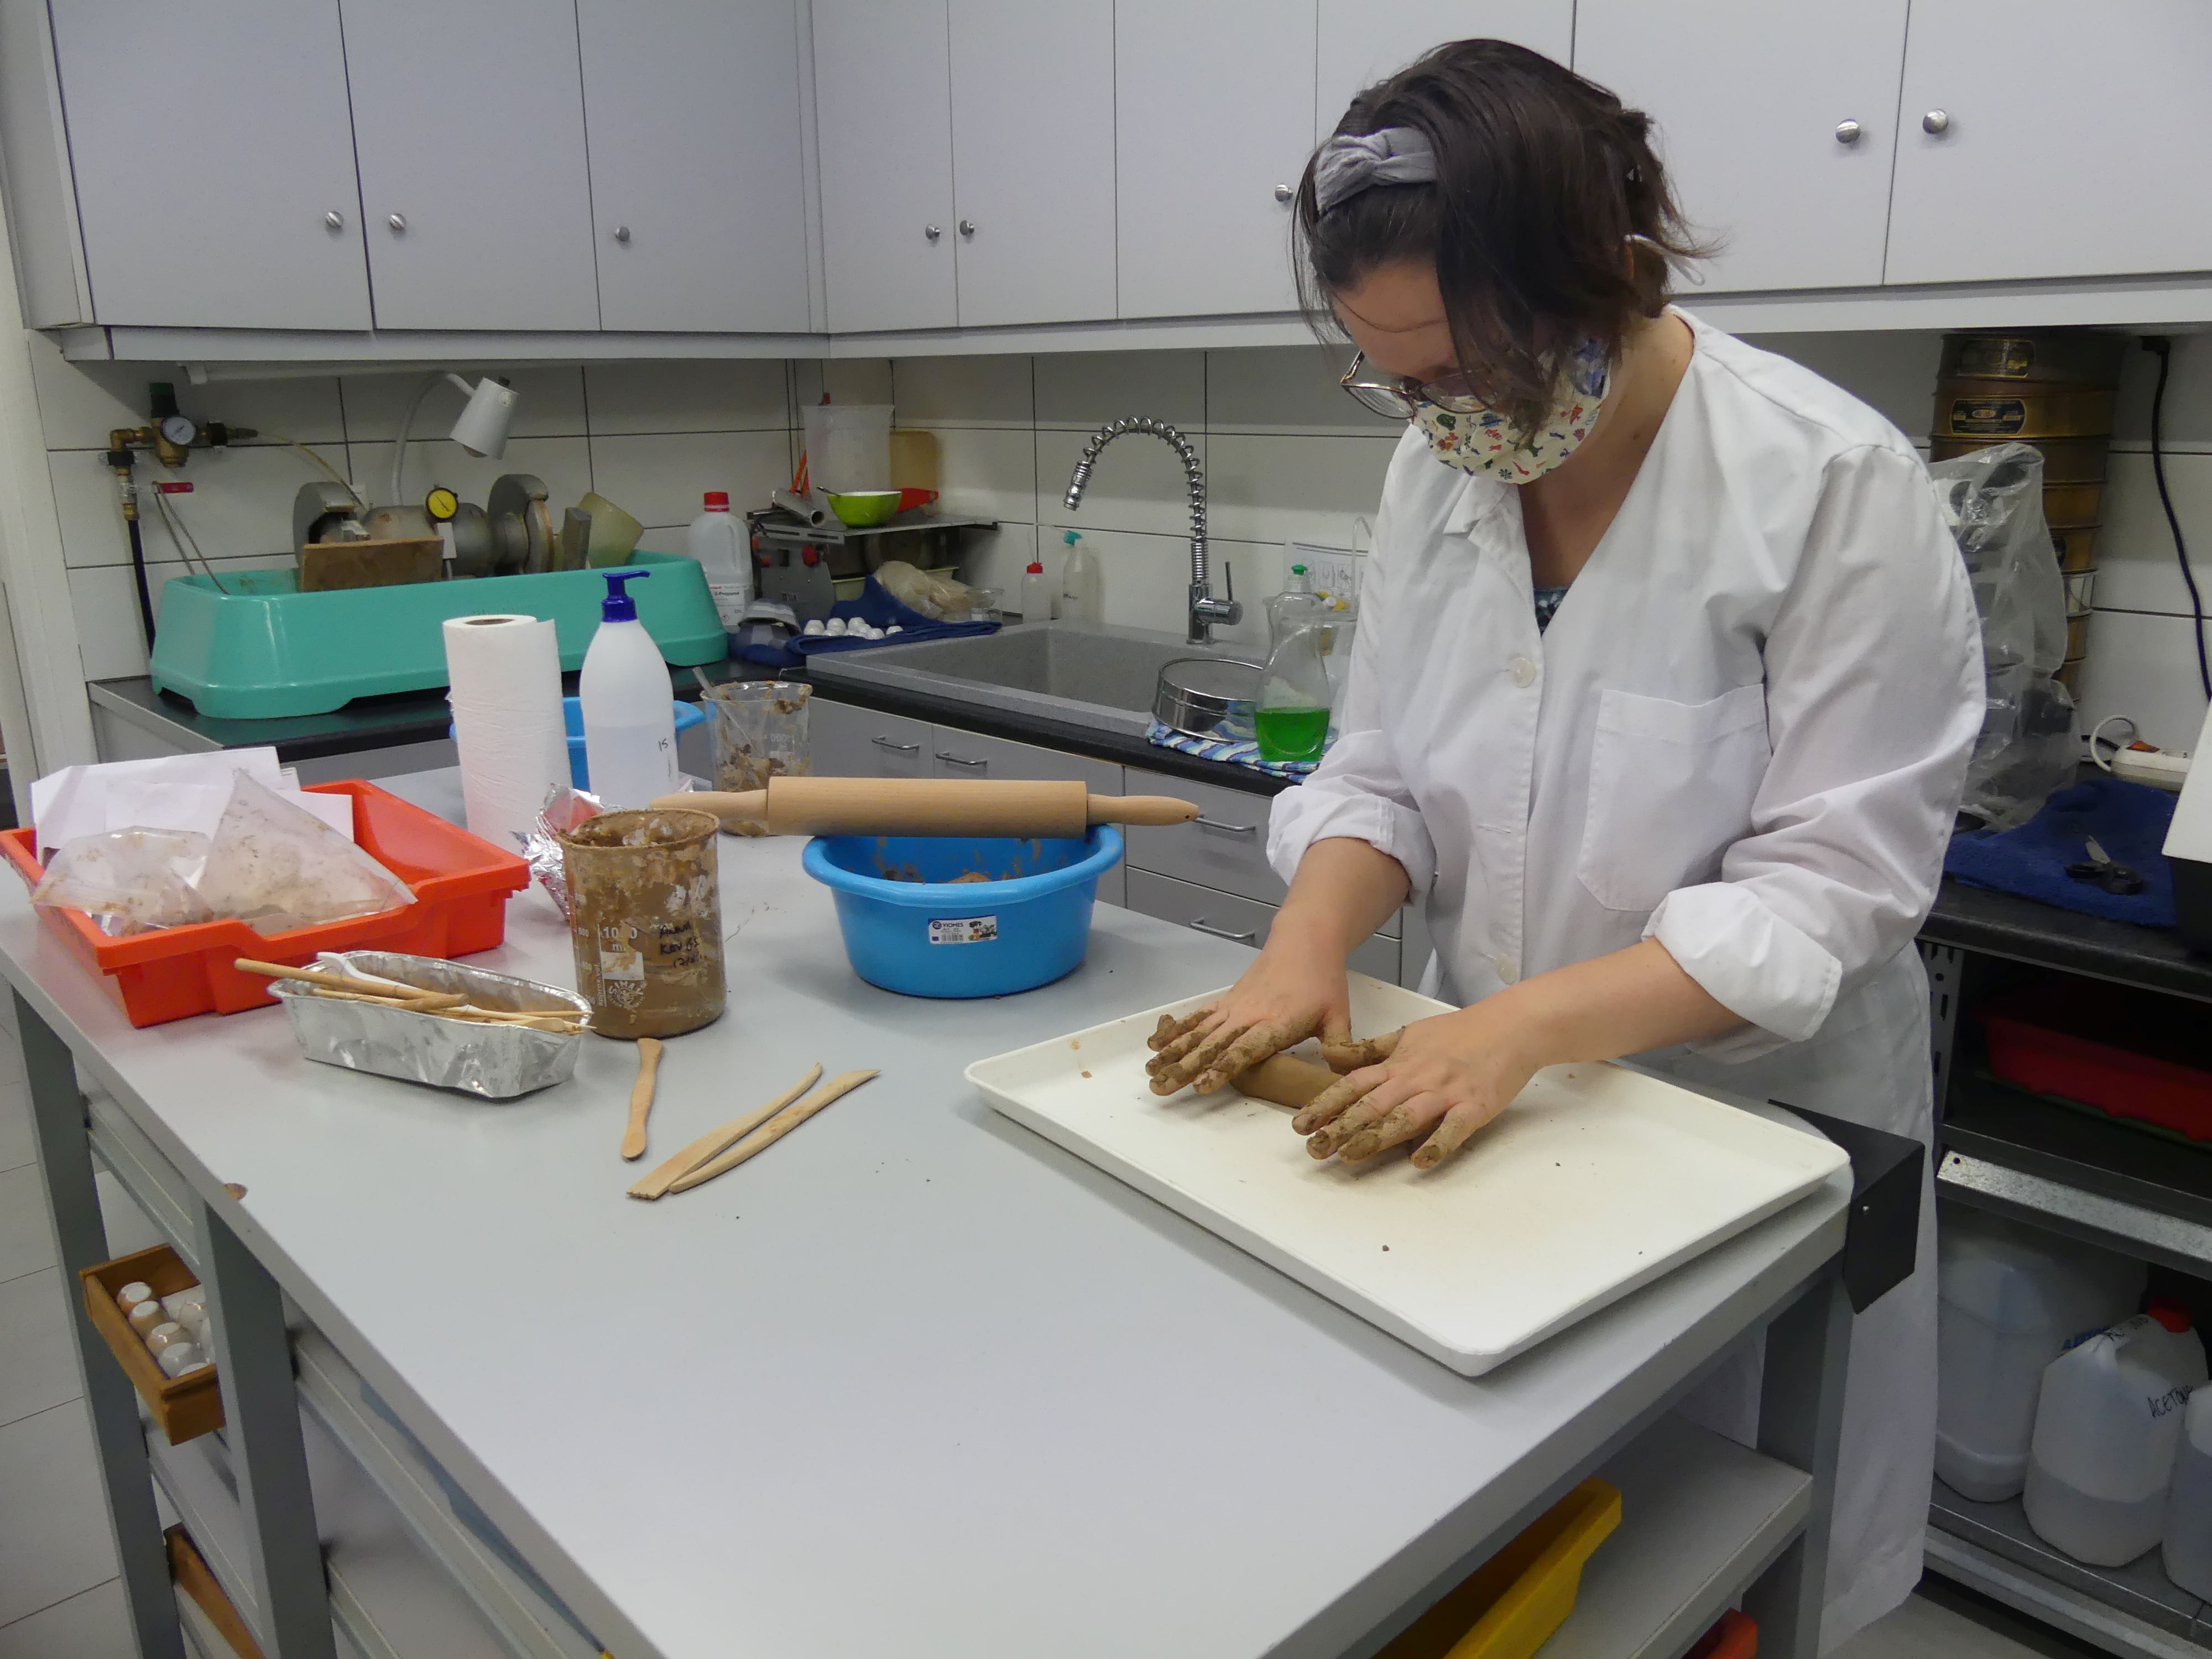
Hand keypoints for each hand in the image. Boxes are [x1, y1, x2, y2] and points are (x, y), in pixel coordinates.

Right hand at [1146, 942, 1350, 1096]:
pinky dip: (1176, 1031)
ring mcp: (1234, 1007)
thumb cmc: (1323, 981)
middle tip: (1160, 1087)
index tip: (1201, 1085)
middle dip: (1185, 1068)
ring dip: (1173, 1053)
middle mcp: (1249, 1016)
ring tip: (1151, 1073)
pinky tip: (1156, 1044)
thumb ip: (1339, 1047)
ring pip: (1198, 1034)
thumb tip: (1342, 1076)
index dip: (1222, 1068)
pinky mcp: (1227, 1001)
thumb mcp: (1339, 1014)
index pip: (1245, 1050)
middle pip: (1212, 1045)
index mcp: (1276, 1023)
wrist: (1305, 941)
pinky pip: (1198, 1017)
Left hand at [1294, 1002, 1540, 1170]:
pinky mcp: (1475, 1105)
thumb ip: (1371, 1050)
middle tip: (1315, 1149)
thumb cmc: (1459, 1032)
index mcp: (1399, 1064)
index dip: (1325, 1105)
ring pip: (1405, 1116)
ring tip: (1350, 1156)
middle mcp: (1417, 1078)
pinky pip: (1454, 1128)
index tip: (1300, 1125)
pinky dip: (1438, 1144)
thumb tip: (1334, 1057)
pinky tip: (1421, 1161)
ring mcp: (1446, 1092)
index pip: (1354, 1085)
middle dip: (1340, 1127)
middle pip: (1373, 1104)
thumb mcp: (1408, 1034)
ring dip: (1376, 1137)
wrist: (1511, 1025)